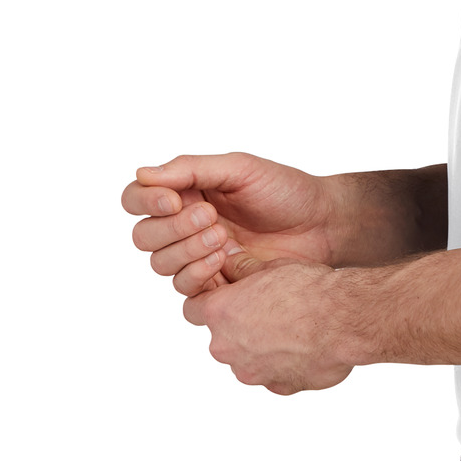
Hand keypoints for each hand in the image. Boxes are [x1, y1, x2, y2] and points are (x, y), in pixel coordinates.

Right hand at [121, 152, 337, 297]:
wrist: (323, 224)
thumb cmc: (284, 190)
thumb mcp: (239, 168)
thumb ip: (190, 169)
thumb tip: (142, 174)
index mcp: (185, 192)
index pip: (136, 199)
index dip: (145, 202)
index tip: (174, 199)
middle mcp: (184, 226)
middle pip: (144, 237)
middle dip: (172, 228)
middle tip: (211, 217)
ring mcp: (198, 257)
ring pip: (160, 265)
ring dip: (185, 251)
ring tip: (222, 238)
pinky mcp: (216, 285)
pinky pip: (185, 291)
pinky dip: (196, 275)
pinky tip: (223, 262)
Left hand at [182, 251, 353, 394]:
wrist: (343, 319)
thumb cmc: (307, 289)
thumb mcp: (270, 266)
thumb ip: (242, 269)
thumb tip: (229, 262)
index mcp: (220, 315)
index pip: (191, 309)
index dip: (207, 300)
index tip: (224, 295)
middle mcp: (227, 348)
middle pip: (220, 337)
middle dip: (238, 325)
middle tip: (267, 308)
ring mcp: (252, 372)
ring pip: (247, 359)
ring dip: (261, 347)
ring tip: (292, 327)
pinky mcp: (278, 387)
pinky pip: (273, 375)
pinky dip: (284, 363)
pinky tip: (305, 346)